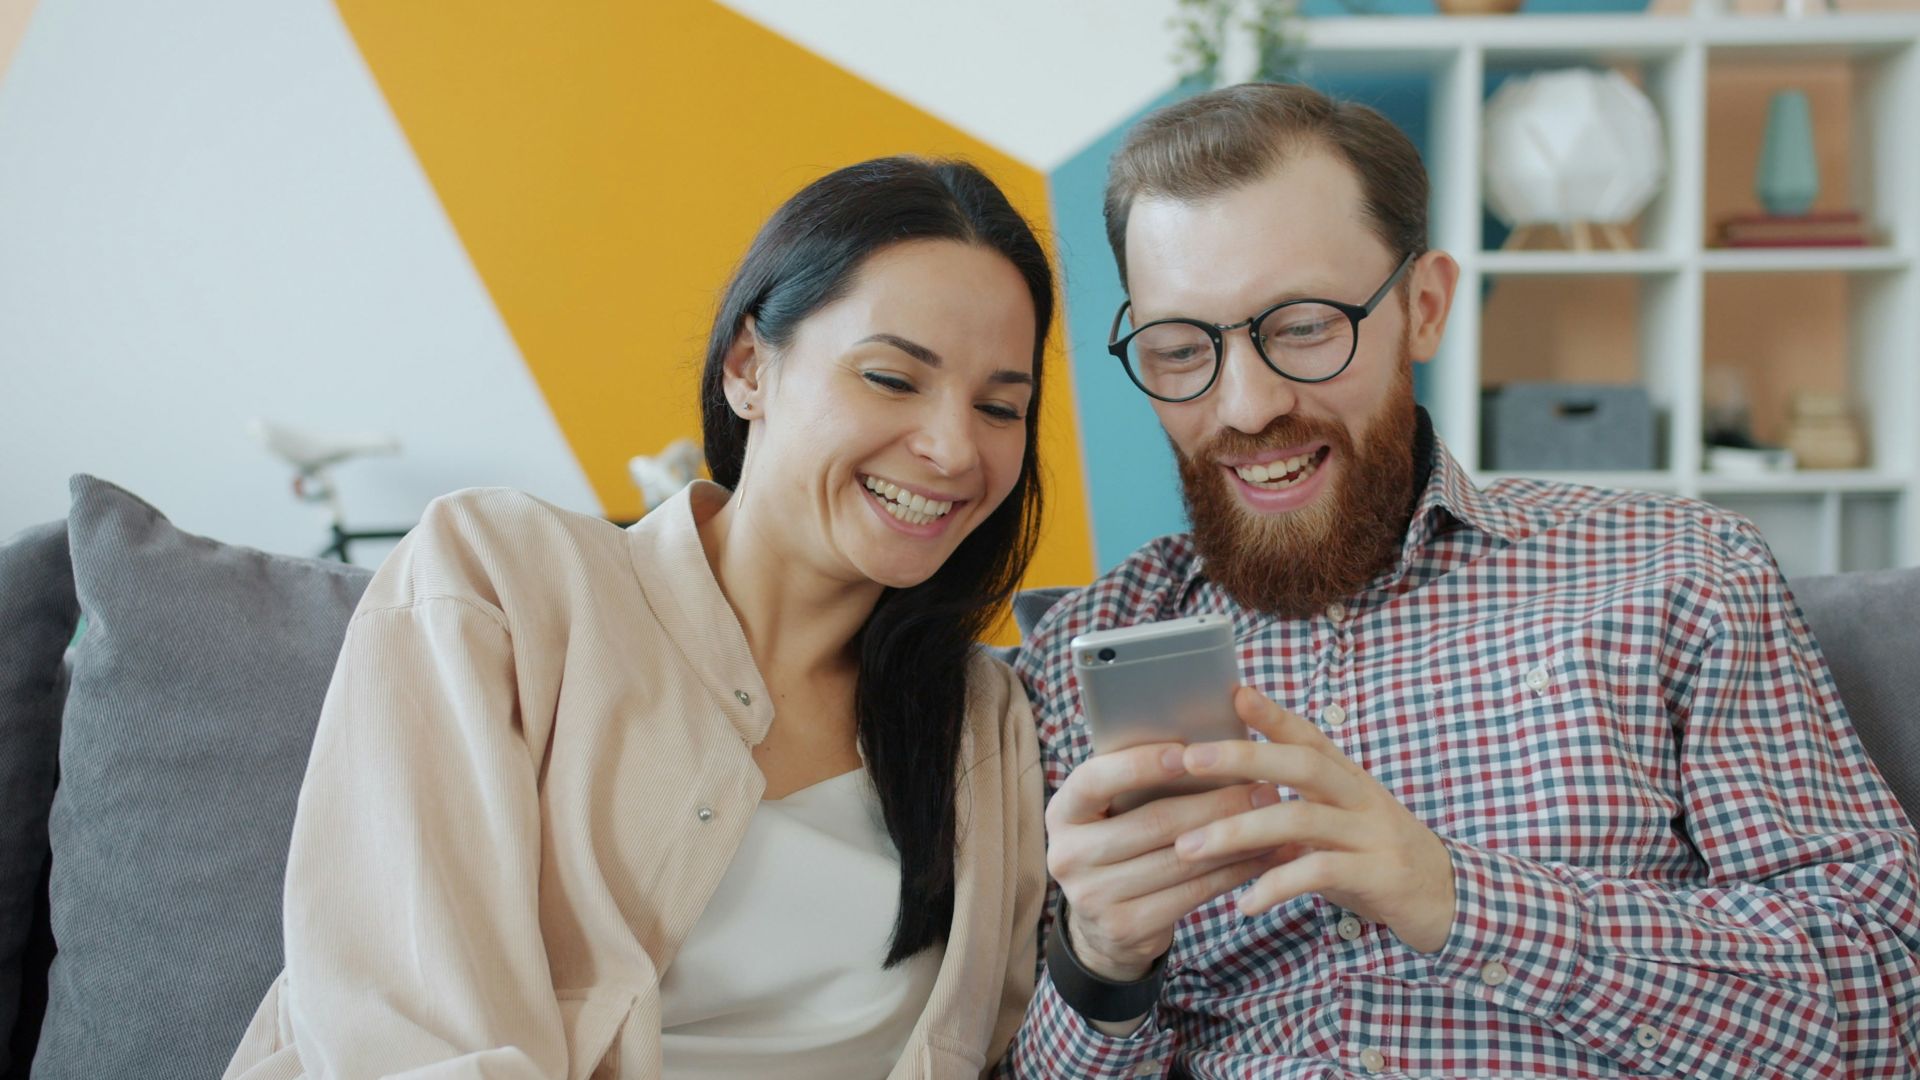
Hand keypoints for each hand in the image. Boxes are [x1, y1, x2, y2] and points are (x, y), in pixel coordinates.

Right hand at [1045, 741, 1288, 981]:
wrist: (1102, 924)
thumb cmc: (1120, 844)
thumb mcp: (1112, 812)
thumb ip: (1138, 783)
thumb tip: (1208, 744)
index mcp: (1062, 813)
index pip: (1094, 781)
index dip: (1139, 765)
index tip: (1187, 751)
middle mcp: (1067, 855)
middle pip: (1152, 823)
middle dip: (1215, 802)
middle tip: (1263, 786)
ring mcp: (1092, 896)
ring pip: (1179, 860)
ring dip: (1235, 838)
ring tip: (1274, 819)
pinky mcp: (1125, 927)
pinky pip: (1192, 894)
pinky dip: (1234, 872)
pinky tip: (1263, 857)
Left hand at [1174, 686, 1456, 953]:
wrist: (1449, 900)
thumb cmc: (1378, 856)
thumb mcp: (1341, 821)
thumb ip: (1297, 804)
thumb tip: (1230, 792)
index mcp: (1349, 779)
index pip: (1308, 736)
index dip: (1272, 713)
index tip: (1234, 692)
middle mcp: (1362, 797)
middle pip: (1302, 764)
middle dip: (1243, 757)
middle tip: (1188, 760)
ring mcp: (1374, 834)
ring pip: (1301, 820)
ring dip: (1239, 832)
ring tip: (1190, 848)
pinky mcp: (1381, 876)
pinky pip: (1321, 873)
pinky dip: (1277, 886)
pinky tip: (1245, 903)